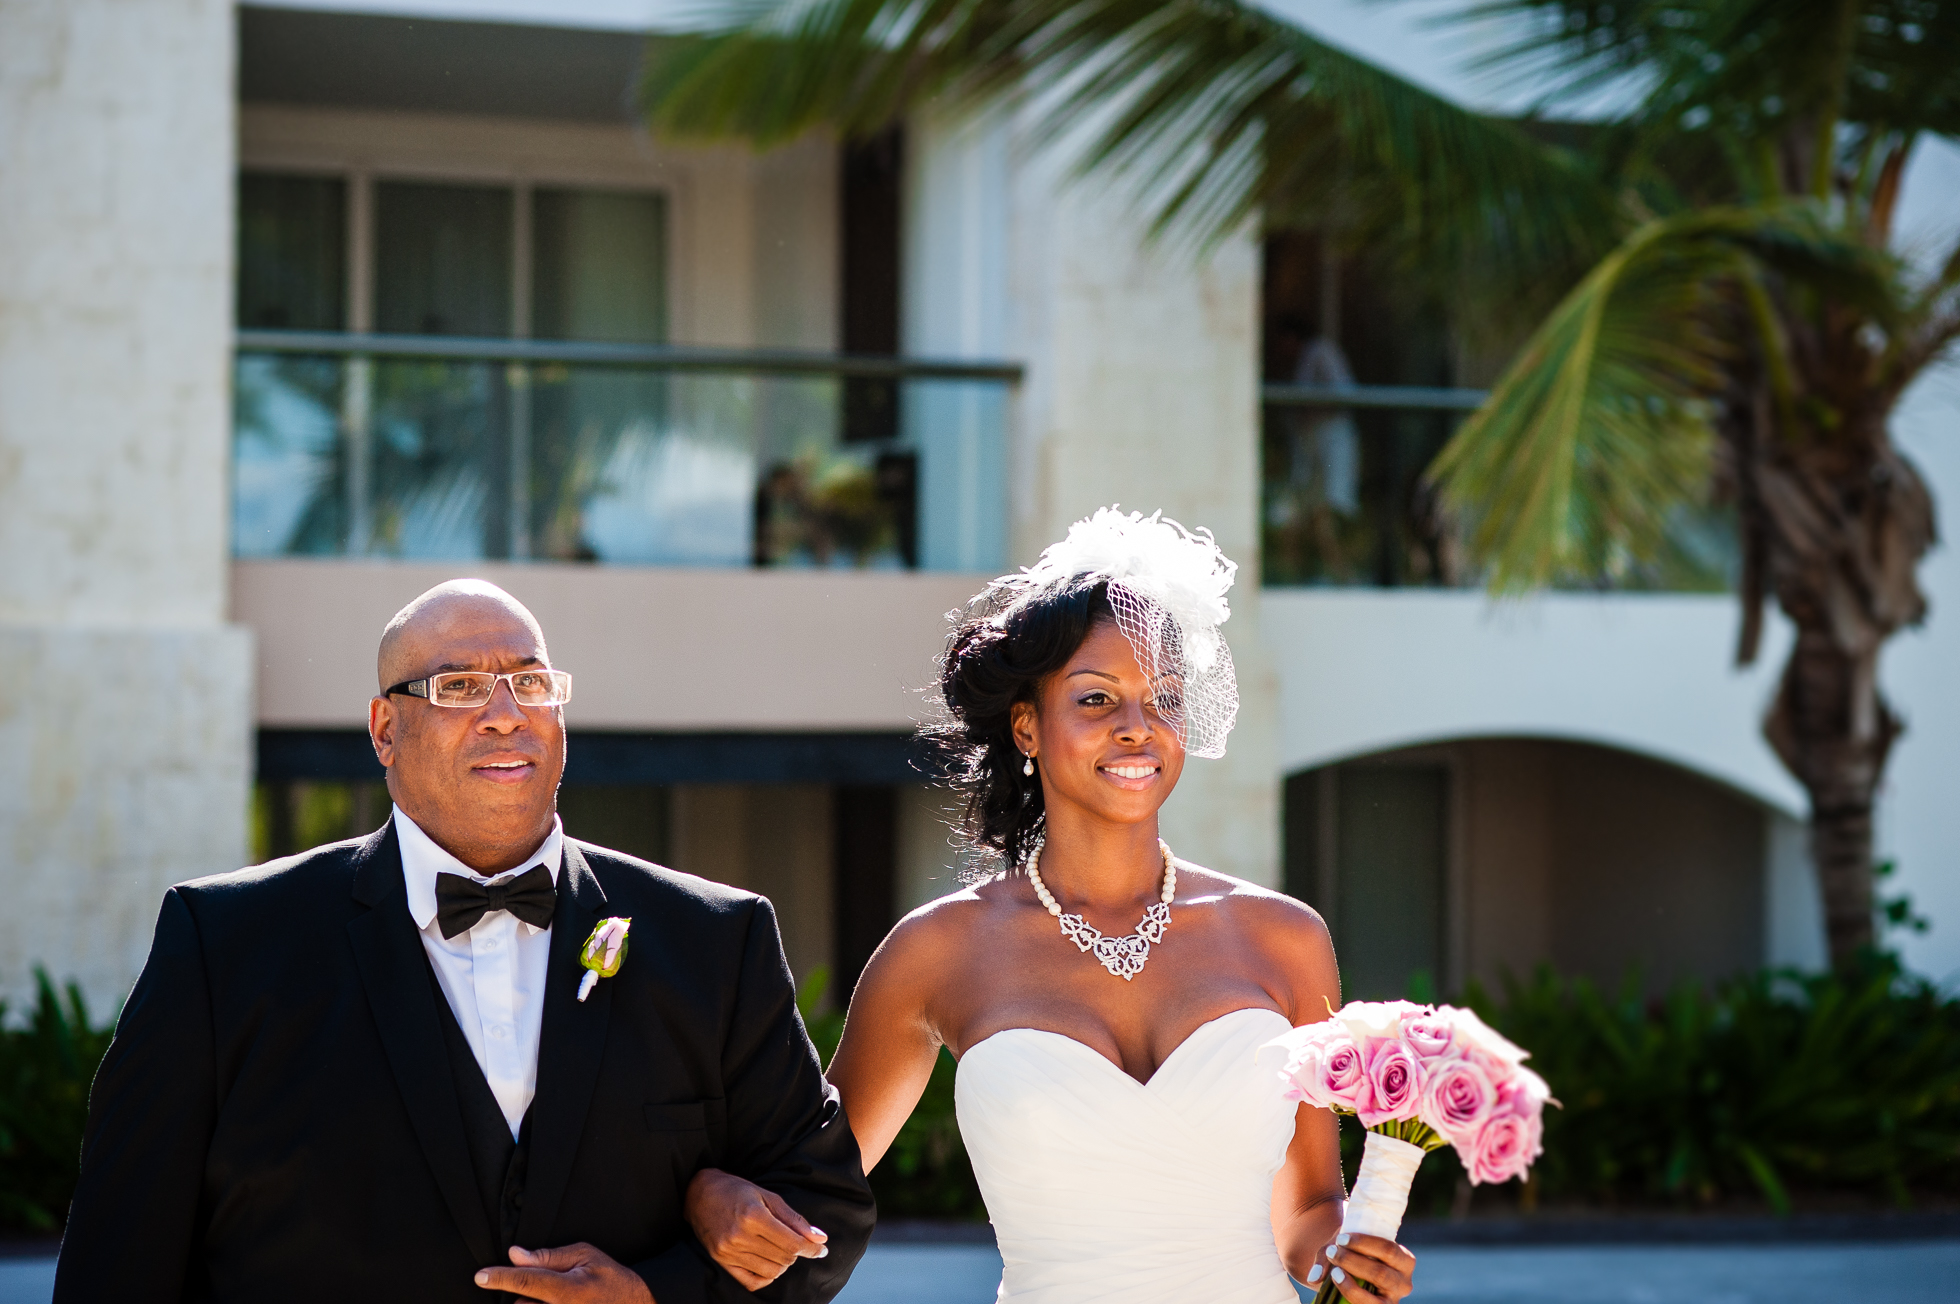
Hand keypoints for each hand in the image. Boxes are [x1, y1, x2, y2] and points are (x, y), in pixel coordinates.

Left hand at [474, 1243, 653, 1302]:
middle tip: (552, 1286)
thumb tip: (515, 1254)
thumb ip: (549, 1257)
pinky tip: (558, 1303)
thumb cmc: (610, 1278)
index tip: (481, 1276)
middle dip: (527, 1294)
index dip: (501, 1277)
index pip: (527, 1281)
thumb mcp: (584, 1256)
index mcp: (569, 1290)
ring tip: (559, 1299)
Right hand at [685, 1166, 829, 1290]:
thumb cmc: (736, 1190)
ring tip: (782, 1249)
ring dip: (783, 1264)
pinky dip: (766, 1276)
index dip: (811, 1248)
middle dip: (798, 1253)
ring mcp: (728, 1251)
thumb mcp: (767, 1196)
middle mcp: (739, 1236)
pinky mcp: (720, 1261)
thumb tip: (820, 1238)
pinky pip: (751, 1282)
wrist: (699, 1194)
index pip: (792, 1242)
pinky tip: (770, 1264)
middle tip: (798, 1243)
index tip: (822, 1249)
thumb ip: (794, 1219)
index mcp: (753, 1216)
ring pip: (771, 1271)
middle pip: (784, 1258)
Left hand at [1308, 1233, 1415, 1302]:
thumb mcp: (1345, 1247)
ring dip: (1351, 1283)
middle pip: (1380, 1273)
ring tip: (1334, 1271)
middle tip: (1333, 1252)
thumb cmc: (1354, 1253)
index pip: (1388, 1249)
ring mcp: (1393, 1299)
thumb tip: (1313, 1278)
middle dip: (1354, 1262)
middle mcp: (1403, 1283)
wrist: (1355, 1270)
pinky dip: (1351, 1294)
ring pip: (1374, 1296)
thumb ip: (1327, 1257)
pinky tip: (1337, 1283)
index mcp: (1404, 1260)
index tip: (1341, 1239)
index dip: (1365, 1244)